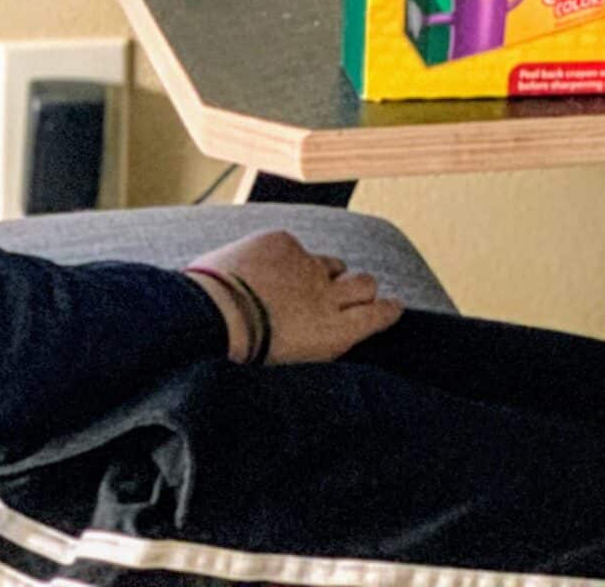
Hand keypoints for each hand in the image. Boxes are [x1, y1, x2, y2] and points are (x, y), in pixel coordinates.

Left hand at [188, 229, 403, 364]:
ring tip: (298, 283)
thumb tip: (323, 334)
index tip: (392, 306)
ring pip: (331, 263)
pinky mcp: (283, 242)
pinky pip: (291, 247)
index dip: (387, 310)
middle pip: (366, 283)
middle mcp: (329, 295)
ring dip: (323, 272)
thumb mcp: (292, 362)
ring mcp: (307, 264)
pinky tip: (258, 271)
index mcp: (334, 332)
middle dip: (363, 287)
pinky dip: (281, 258)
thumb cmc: (246, 352)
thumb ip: (316, 342)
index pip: (377, 314)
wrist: (212, 315)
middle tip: (351, 292)